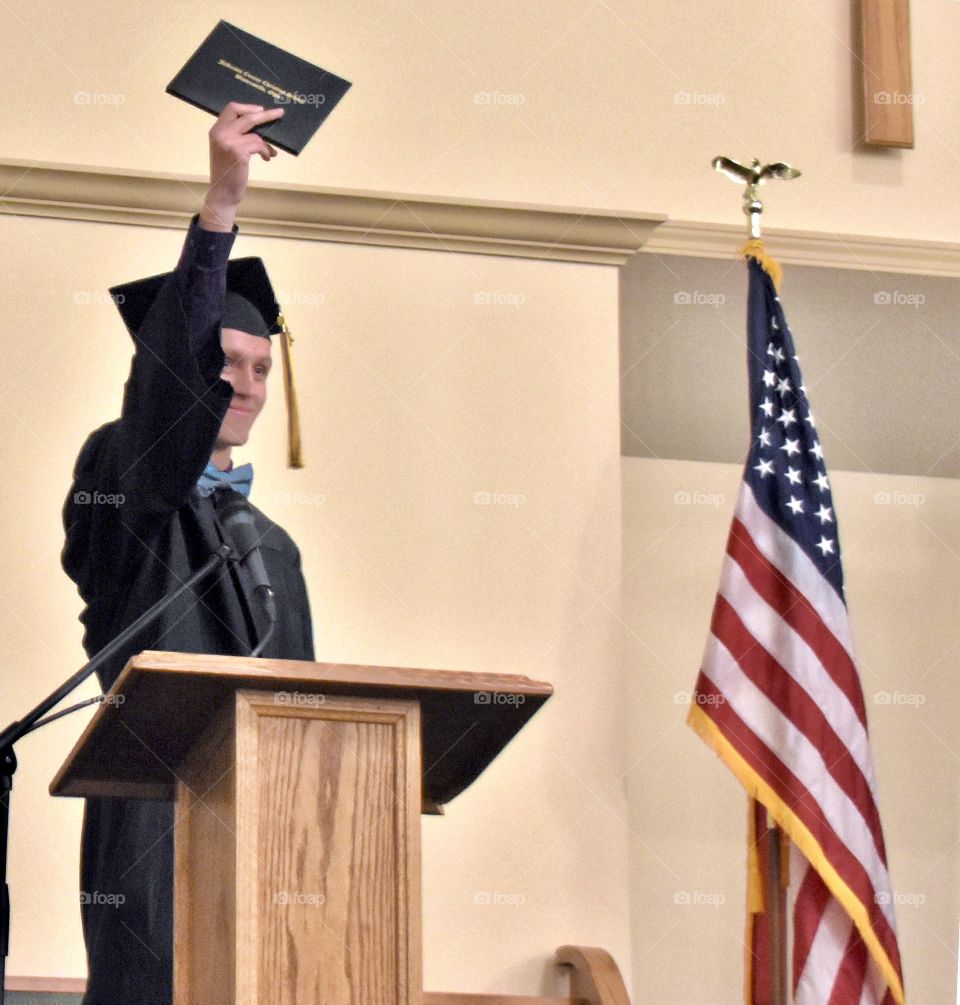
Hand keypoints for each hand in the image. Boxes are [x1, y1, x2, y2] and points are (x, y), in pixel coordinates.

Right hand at [200, 102, 283, 231]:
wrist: (222, 193)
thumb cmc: (227, 174)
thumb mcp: (227, 151)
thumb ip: (236, 137)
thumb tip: (259, 129)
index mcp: (216, 130)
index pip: (231, 109)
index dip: (247, 107)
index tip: (260, 110)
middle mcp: (220, 133)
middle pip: (245, 115)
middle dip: (265, 114)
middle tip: (280, 113)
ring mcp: (229, 141)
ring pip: (255, 132)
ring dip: (266, 143)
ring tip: (270, 153)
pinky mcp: (239, 152)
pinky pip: (259, 144)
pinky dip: (266, 151)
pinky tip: (267, 158)